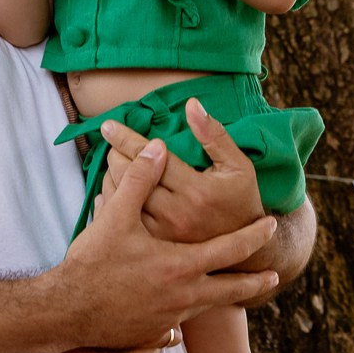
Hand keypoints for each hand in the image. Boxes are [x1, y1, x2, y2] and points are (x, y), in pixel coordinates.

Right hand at [54, 137, 279, 350]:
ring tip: (231, 291)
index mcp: (181, 265)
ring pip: (204, 309)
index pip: (231, 249)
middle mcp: (183, 296)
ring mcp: (168, 320)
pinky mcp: (150, 335)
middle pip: (230, 290)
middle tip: (273, 276)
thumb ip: (140, 179)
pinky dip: (178, 326)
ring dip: (220, 298)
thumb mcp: (115, 217)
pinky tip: (178, 326)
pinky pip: (172, 331)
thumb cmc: (91, 264)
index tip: (271, 226)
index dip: (254, 236)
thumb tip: (156, 146)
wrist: (64, 312)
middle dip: (253, 282)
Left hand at [96, 97, 266, 243]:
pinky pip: (125, 218)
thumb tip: (192, 105)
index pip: (152, 158)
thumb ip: (214, 135)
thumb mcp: (238, 165)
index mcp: (196, 190)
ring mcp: (163, 232)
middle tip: (113, 145)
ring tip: (114, 163)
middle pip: (131, 178)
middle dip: (116, 156)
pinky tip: (117, 188)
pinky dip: (115, 200)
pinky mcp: (155, 245)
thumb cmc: (241, 200)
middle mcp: (176, 213)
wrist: (245, 246)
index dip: (127, 139)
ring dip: (113, 177)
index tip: (109, 126)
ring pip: (123, 199)